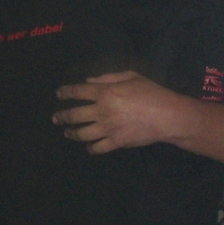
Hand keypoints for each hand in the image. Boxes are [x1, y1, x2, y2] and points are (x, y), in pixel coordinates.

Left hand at [52, 71, 183, 153]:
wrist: (168, 116)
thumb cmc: (151, 93)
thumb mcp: (131, 76)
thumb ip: (108, 77)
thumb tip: (88, 81)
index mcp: (105, 92)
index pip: (77, 92)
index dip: (65, 92)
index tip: (59, 94)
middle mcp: (102, 111)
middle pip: (73, 115)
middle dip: (61, 116)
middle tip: (55, 118)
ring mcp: (107, 128)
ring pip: (81, 134)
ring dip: (71, 133)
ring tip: (67, 133)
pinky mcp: (115, 142)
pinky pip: (97, 148)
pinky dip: (90, 148)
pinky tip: (88, 146)